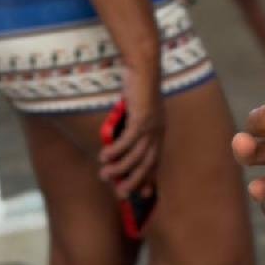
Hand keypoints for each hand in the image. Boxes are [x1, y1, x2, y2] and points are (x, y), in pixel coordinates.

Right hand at [99, 64, 162, 198]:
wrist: (144, 70)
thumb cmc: (137, 91)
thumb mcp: (136, 113)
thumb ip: (130, 129)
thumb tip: (116, 148)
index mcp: (159, 132)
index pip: (156, 161)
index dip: (150, 178)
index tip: (146, 195)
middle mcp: (158, 131)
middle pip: (148, 163)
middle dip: (135, 181)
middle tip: (120, 194)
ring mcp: (152, 125)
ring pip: (136, 154)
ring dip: (120, 167)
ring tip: (104, 175)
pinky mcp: (142, 117)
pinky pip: (129, 140)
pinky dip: (116, 150)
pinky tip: (104, 156)